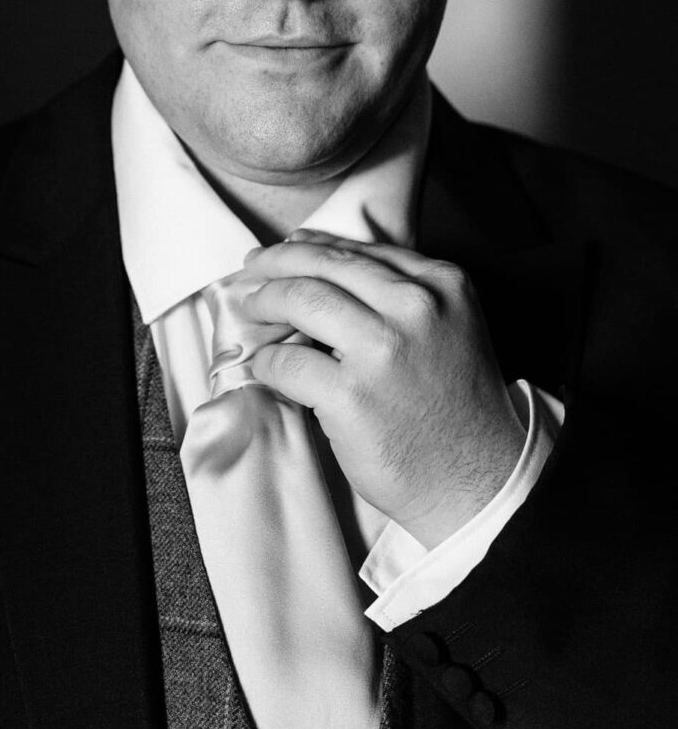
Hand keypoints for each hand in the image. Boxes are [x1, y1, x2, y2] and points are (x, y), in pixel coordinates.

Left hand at [242, 230, 524, 548]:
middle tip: (252, 269)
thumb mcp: (448, 328)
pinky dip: (267, 361)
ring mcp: (383, 350)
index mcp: (442, 285)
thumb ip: (398, 295)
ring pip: (300, 299)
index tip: (286, 249)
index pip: (361, 250)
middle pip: (325, 266)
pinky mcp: (351, 395)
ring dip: (265, 301)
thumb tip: (318, 264)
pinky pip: (287, 361)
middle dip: (277, 263)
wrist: (477, 483)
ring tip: (251, 308)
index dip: (314, 245)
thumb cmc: (455, 409)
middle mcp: (416, 307)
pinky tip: (266, 365)